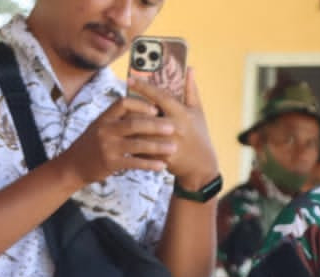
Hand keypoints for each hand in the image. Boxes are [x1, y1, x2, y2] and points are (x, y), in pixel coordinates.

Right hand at [60, 95, 175, 186]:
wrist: (72, 166)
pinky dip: (149, 164)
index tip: (156, 108)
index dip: (141, 104)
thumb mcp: (100, 126)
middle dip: (155, 125)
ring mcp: (107, 147)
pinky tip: (161, 166)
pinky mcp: (110, 163)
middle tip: (173, 127)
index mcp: (104, 117)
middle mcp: (105, 130)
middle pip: (134, 124)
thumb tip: (142, 108)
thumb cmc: (91, 145)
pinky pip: (134, 162)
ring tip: (173, 147)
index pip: (124, 103)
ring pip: (137, 144)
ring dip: (157, 146)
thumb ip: (118, 118)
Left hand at [129, 69, 219, 192]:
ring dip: (128, 127)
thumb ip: (191, 90)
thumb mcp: (198, 111)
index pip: (160, 96)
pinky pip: (141, 150)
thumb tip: (189, 68)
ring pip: (140, 133)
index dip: (144, 87)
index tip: (130, 79)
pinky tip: (123, 139)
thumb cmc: (199, 134)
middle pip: (145, 115)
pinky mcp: (161, 159)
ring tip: (118, 121)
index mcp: (181, 113)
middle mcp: (174, 127)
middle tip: (118, 103)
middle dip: (130, 109)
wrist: (201, 165)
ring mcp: (167, 144)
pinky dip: (132, 144)